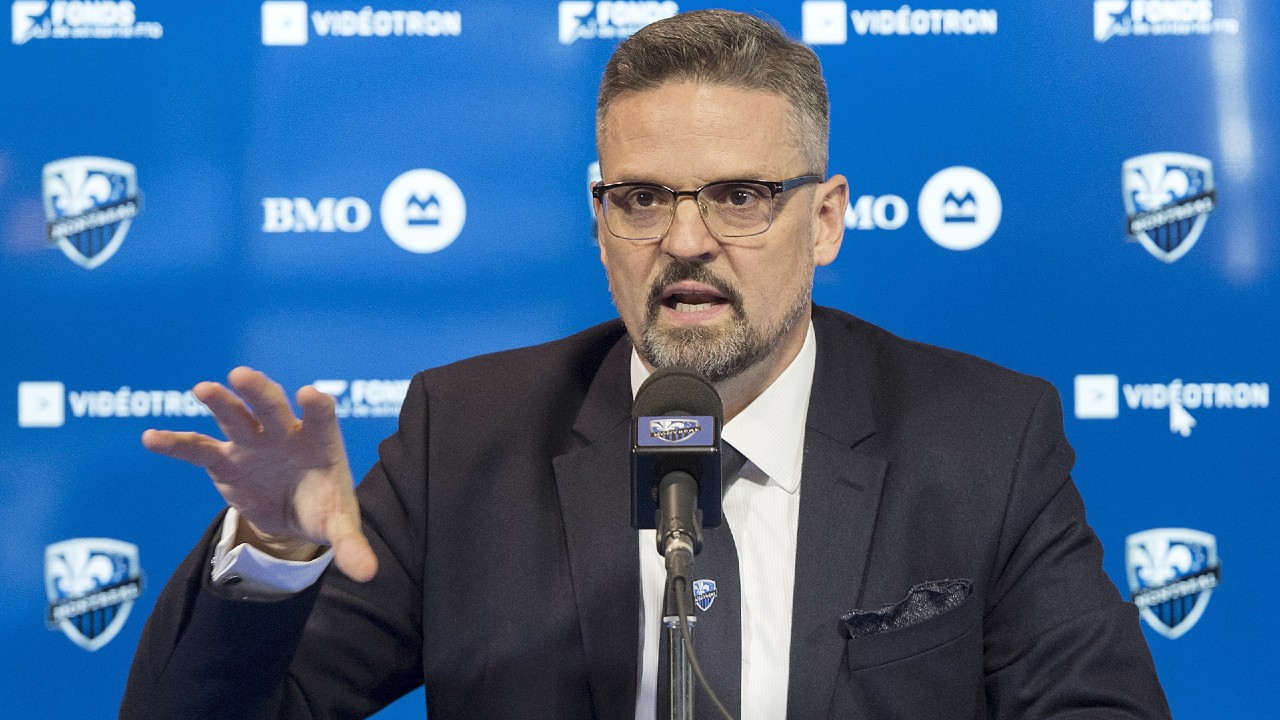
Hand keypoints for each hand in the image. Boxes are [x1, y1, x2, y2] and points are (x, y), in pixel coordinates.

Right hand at [142, 366, 377, 581]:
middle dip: (259, 392)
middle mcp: (284, 433)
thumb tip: (369, 574)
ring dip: (220, 403)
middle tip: (242, 376)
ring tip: (203, 389)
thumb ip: (352, 545)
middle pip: (271, 407)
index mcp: (319, 440)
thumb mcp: (339, 526)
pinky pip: (198, 449)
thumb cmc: (323, 507)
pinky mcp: (225, 461)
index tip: (309, 396)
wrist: (294, 514)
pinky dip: (176, 443)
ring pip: (233, 417)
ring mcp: (252, 443)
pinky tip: (152, 439)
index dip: (315, 406)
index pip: (320, 416)